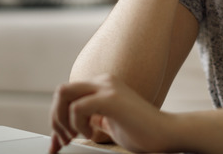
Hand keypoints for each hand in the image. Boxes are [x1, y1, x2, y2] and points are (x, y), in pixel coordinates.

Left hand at [49, 74, 175, 152]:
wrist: (167, 134)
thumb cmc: (142, 132)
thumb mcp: (107, 124)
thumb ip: (89, 120)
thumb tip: (65, 129)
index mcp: (101, 85)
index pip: (67, 95)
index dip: (57, 118)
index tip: (58, 142)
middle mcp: (103, 81)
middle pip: (61, 91)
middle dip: (55, 118)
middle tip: (64, 140)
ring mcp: (107, 87)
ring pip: (64, 94)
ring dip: (63, 120)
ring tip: (76, 136)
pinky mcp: (111, 98)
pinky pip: (78, 107)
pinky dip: (78, 123)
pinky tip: (91, 133)